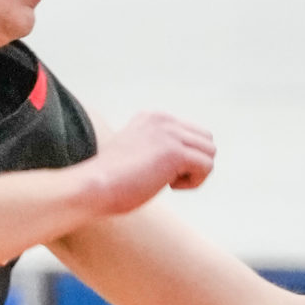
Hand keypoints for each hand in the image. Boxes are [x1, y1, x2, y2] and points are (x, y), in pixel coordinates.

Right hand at [81, 111, 216, 213]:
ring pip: (210, 152)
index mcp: (153, 117)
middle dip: (195, 163)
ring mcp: (169, 133)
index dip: (185, 159)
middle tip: (170, 178)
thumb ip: (157, 150)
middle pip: (207, 140)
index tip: (160, 171)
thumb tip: (184, 163)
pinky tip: (169, 186)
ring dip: (196, 173)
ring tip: (169, 182)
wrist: (94, 187)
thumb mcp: (136, 155)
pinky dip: (194, 183)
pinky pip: (207, 166)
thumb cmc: (109, 181)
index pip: (192, 133)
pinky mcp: (175, 152)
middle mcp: (163, 119)